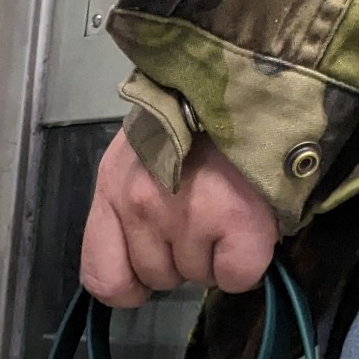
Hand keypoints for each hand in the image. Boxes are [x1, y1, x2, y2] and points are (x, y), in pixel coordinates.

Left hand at [81, 132, 278, 307]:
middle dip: (182, 258)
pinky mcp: (233, 218)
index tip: (149, 273)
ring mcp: (186, 212)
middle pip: (157, 278)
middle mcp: (140, 202)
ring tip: (229, 206)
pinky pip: (235, 275)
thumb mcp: (146, 151)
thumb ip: (133, 201)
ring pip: (198, 277)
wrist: (256, 72)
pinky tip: (249, 223)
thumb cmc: (200, 114)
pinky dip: (247, 261)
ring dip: (216, 255)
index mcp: (113, 185)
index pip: (101, 276)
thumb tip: (152, 257)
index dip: (128, 286)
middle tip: (206, 213)